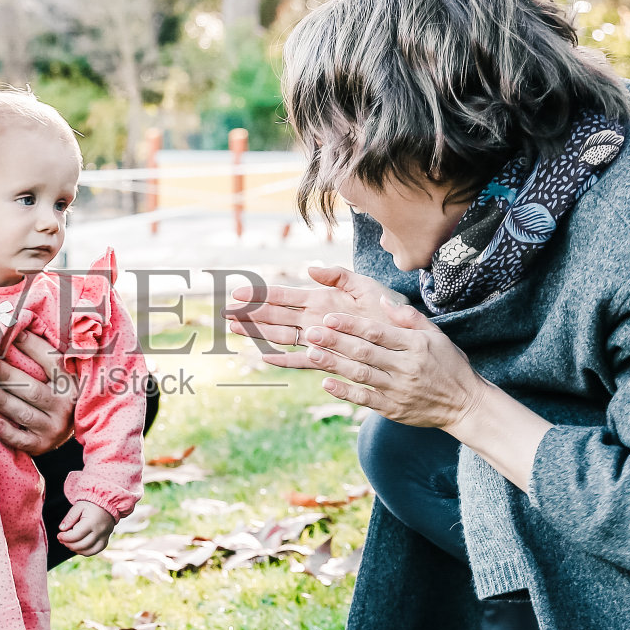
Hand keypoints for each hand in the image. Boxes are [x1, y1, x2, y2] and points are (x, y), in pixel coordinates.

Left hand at [0, 329, 77, 455]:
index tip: (9, 332)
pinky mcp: (41, 445)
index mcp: (70, 383)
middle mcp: (64, 406)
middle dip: (5, 374)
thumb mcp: (61, 376)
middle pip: (31, 388)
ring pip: (22, 411)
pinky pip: (22, 439)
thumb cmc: (56, 395)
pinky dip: (6, 432)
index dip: (31, 346)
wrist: (68, 434)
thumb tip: (18, 324)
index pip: (51, 361)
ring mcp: (53, 428)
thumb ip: (46, 355)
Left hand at [57, 500, 115, 555]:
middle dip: (68, 544)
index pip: (76, 536)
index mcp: (92, 522)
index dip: (65, 538)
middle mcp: (99, 532)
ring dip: (76, 549)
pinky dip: (85, 551)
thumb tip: (62, 529)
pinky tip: (79, 547)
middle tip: (62, 539)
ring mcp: (104, 537)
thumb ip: (70, 518)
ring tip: (69, 543)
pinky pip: (95, 551)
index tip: (59, 535)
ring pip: (88, 551)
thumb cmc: (92, 504)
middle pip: (81, 545)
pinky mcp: (106, 540)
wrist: (107, 503)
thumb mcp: (79, 506)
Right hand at [224, 265, 407, 370]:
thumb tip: (310, 269)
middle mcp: (314, 319)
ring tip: (235, 331)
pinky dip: (284, 360)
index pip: (284, 296)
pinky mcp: (328, 356)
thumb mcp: (363, 285)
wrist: (402, 333)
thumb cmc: (384, 307)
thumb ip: (338, 276)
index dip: (261, 294)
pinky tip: (266, 358)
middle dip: (251, 314)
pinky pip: (302, 360)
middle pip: (275, 316)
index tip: (239, 292)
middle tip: (226, 313)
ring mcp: (318, 338)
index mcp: (320, 299)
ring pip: (281, 336)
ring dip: (259, 333)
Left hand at [303, 301, 487, 430]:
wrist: (465, 404)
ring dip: (333, 364)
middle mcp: (406, 366)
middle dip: (335, 341)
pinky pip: (366, 399)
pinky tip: (326, 383)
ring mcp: (399, 389)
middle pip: (364, 351)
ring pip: (361, 374)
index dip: (351, 324)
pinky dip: (344, 392)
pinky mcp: (394, 409)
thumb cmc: (449, 365)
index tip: (329, 317)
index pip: (377, 331)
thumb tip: (382, 301)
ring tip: (310, 353)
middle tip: (311, 331)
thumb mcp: (436, 335)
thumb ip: (409, 318)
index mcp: (416, 345)